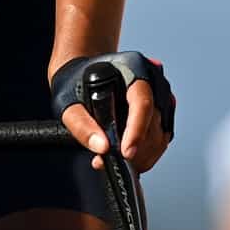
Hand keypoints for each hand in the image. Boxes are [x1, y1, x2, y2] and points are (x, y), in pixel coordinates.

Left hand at [50, 51, 175, 172]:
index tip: (126, 152)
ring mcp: (159, 97)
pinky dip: (145, 155)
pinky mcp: (160, 114)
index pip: (142, 102)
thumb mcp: (68, 102)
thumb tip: (102, 147)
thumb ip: (81, 125)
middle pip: (153, 123)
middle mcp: (151, 81)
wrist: (82, 75)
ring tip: (114, 160)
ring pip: (160, 135)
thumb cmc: (76, 83)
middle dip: (134, 150)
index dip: (136, 130)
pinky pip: (160, 140)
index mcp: (131, 68)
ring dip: (140, 156)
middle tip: (107, 161)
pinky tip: (126, 158)